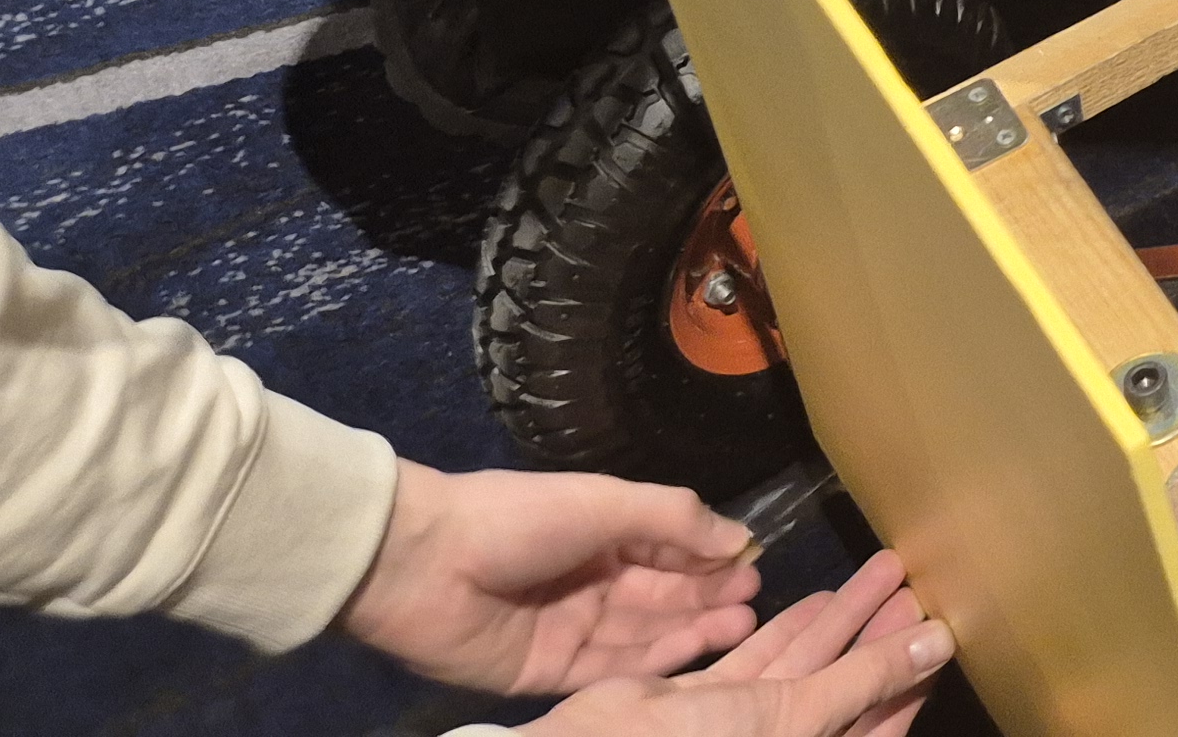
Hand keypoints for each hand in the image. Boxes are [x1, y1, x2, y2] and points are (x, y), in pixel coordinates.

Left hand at [337, 463, 763, 693]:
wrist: (422, 564)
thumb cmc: (519, 518)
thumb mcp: (606, 502)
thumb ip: (673, 521)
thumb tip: (739, 537)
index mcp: (600, 532)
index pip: (667, 548)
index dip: (709, 557)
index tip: (753, 564)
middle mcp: (590, 581)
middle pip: (661, 596)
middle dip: (708, 596)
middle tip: (754, 599)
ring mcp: (570, 630)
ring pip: (643, 635)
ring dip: (692, 629)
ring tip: (741, 622)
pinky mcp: (548, 674)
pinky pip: (609, 671)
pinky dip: (652, 662)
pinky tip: (691, 650)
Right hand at [530, 550, 953, 736]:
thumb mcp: (796, 714)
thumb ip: (866, 679)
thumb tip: (941, 644)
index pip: (875, 727)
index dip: (907, 682)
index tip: (940, 630)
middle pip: (846, 690)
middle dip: (880, 637)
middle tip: (914, 582)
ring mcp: (741, 728)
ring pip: (805, 669)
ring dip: (842, 621)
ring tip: (883, 568)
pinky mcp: (704, 705)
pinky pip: (758, 664)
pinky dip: (786, 631)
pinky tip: (819, 595)